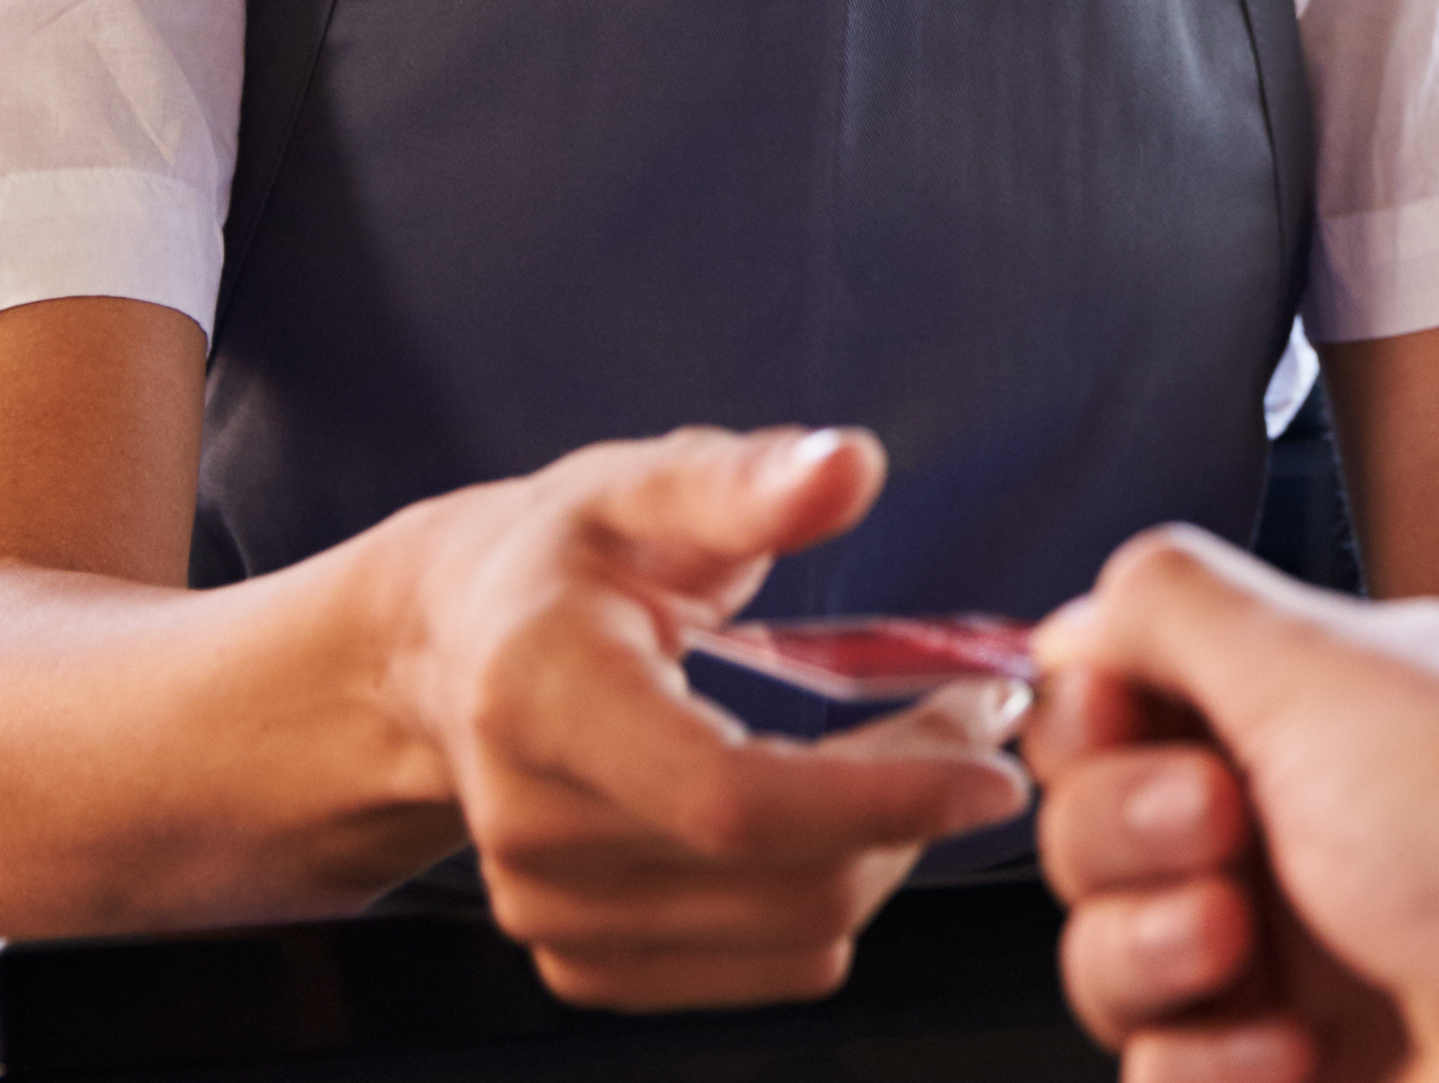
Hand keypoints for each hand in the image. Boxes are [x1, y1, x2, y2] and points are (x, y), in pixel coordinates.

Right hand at [384, 424, 1030, 1007]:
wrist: (447, 651)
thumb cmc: (557, 560)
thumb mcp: (640, 485)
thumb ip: (745, 482)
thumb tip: (848, 466)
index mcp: (544, 697)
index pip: (727, 798)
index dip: (874, 796)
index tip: (991, 767)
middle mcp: (534, 828)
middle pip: (783, 880)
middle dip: (913, 804)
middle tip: (972, 712)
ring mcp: (551, 912)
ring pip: (794, 937)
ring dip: (886, 849)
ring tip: (909, 751)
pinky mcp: (582, 962)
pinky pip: (766, 972)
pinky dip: (830, 900)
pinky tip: (830, 815)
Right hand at [1029, 528, 1438, 1079]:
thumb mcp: (1330, 665)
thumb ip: (1179, 612)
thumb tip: (1078, 608)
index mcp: (1317, 712)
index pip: (1124, 704)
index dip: (1097, 718)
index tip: (1131, 718)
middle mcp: (1305, 828)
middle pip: (1094, 834)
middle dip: (1122, 830)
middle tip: (1220, 827)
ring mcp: (1304, 964)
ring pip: (1113, 964)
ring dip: (1144, 952)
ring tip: (1236, 947)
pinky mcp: (1305, 1081)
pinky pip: (1170, 1077)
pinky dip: (1201, 1070)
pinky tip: (1287, 1057)